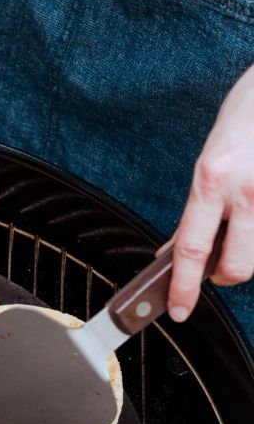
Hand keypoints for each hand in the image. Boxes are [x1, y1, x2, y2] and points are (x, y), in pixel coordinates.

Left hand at [169, 61, 253, 320]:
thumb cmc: (249, 114)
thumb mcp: (210, 159)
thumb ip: (197, 207)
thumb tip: (177, 248)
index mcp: (212, 180)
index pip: (191, 249)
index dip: (183, 287)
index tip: (177, 309)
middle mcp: (246, 191)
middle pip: (236, 267)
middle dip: (225, 275)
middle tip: (218, 265)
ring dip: (248, 252)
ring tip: (242, 226)